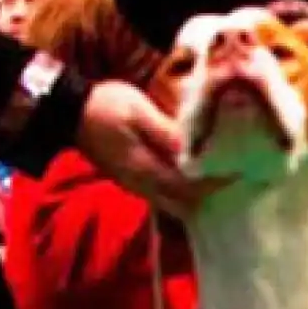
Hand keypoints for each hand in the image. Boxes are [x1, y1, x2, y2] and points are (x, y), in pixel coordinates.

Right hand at [76, 81, 228, 216]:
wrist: (66, 110)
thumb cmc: (104, 105)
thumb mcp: (137, 111)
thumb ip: (166, 133)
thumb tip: (195, 150)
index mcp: (146, 168)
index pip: (190, 186)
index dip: (216, 183)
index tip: (240, 173)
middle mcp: (142, 185)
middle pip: (185, 203)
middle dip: (211, 196)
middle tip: (236, 182)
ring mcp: (135, 186)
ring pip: (174, 203)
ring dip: (197, 197)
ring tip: (221, 183)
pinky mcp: (131, 181)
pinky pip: (163, 196)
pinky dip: (182, 193)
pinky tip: (195, 180)